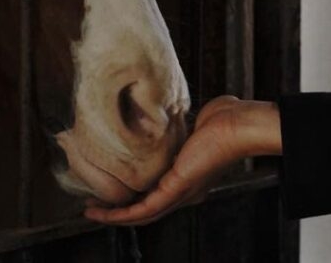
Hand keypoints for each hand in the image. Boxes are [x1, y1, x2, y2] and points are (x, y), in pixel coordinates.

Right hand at [83, 96, 280, 225]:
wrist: (238, 125)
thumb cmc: (226, 119)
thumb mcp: (192, 123)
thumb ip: (179, 124)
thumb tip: (166, 114)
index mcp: (188, 176)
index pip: (156, 191)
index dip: (134, 193)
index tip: (114, 188)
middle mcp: (184, 190)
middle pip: (146, 208)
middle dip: (118, 210)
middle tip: (95, 207)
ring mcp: (181, 192)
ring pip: (142, 214)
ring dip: (114, 216)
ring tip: (92, 213)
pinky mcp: (176, 189)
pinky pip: (145, 209)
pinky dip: (122, 214)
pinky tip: (105, 213)